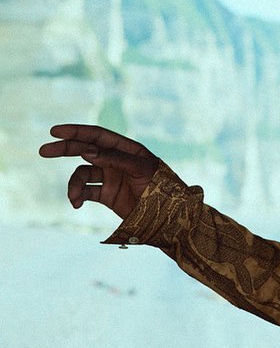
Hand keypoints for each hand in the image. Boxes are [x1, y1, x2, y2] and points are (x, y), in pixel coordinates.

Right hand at [39, 124, 159, 219]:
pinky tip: (76, 204)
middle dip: (65, 150)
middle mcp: (116, 160)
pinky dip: (77, 196)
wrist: (168, 216)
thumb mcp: (141, 169)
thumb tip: (87, 150)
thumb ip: (114, 159)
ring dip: (74, 184)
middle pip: (85, 150)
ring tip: (74, 197)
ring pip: (82, 174)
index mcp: (127, 149)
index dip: (77, 131)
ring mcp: (110, 177)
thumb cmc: (160, 186)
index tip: (56, 131)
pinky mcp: (107, 195)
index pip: (98, 136)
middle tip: (43, 150)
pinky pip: (85, 192)